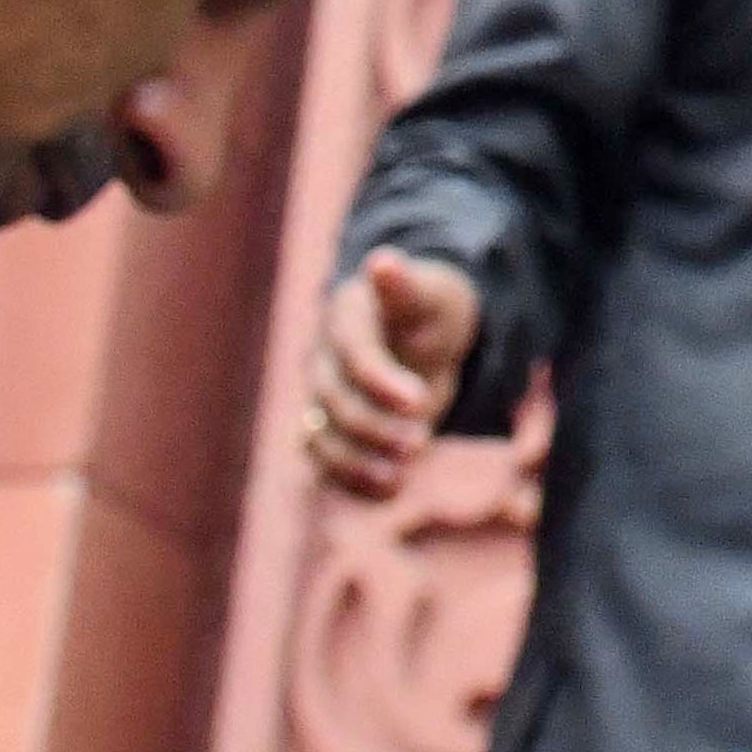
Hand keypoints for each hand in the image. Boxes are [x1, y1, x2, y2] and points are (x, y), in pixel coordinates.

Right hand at [303, 247, 481, 497]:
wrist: (424, 334)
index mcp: (346, 318)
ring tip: (401, 477)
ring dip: (358, 461)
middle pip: (336, 402)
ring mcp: (322, 398)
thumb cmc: (428, 308)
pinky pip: (326, 461)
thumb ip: (405, 287)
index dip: (382, 381)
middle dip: (375, 427)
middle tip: (421, 441)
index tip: (419, 402)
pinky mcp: (331, 430)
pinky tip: (389, 490)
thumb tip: (382, 261)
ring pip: (323, 436)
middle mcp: (324, 360)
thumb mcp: (429, 293)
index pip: (355, 354)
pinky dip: (351, 480)